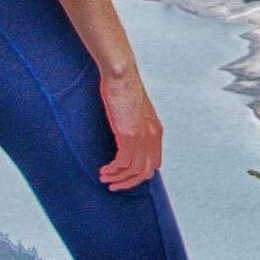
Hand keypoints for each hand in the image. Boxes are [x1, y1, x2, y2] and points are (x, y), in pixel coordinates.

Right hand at [97, 69, 162, 191]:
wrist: (121, 74)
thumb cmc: (124, 88)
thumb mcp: (133, 112)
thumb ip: (134, 126)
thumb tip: (125, 137)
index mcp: (156, 130)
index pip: (154, 162)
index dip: (139, 174)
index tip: (124, 177)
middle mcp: (153, 135)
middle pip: (147, 171)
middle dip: (129, 182)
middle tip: (113, 185)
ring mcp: (142, 135)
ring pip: (135, 170)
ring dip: (118, 178)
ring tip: (104, 178)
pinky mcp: (129, 134)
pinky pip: (123, 162)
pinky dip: (113, 170)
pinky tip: (104, 170)